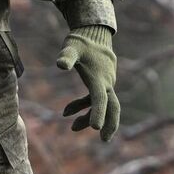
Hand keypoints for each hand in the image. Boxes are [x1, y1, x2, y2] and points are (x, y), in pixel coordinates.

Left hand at [56, 25, 118, 141]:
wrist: (94, 33)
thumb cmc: (81, 41)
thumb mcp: (71, 47)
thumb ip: (67, 56)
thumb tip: (61, 65)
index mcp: (99, 79)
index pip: (100, 99)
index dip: (98, 113)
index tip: (96, 128)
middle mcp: (106, 83)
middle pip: (113, 107)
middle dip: (110, 124)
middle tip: (104, 139)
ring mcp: (105, 84)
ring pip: (102, 106)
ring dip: (89, 118)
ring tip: (72, 128)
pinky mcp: (101, 84)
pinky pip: (95, 100)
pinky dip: (83, 107)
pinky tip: (66, 112)